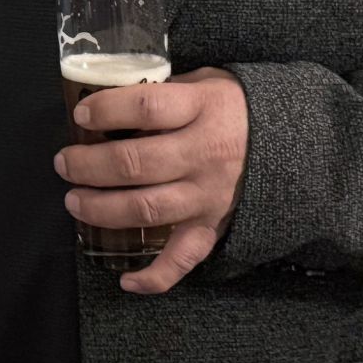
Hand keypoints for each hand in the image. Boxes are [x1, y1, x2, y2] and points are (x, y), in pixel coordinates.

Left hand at [54, 66, 247, 294]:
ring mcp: (210, 195)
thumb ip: (160, 91)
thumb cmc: (233, 106)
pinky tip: (125, 280)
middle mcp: (205, 154)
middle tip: (64, 164)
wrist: (297, 140)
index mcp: (202, 109)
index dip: (106, 110)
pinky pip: (184, 259)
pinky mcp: (214, 226)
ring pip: (148, 209)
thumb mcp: (202, 82)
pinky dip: (154, 276)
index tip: (80, 115)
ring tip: (75, 202)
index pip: (145, 107)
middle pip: (136, 163)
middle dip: (88, 166)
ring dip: (102, 209)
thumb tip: (102, 98)